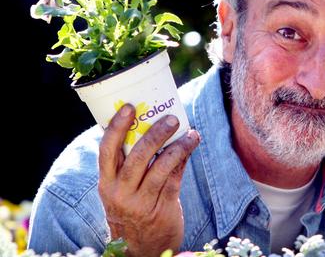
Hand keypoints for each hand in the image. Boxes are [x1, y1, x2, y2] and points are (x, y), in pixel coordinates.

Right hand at [98, 103, 200, 256]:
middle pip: (137, 156)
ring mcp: (141, 202)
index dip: (116, 127)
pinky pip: (175, 178)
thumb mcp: (122, 188)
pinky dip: (184, 158)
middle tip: (171, 118)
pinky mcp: (162, 208)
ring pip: (160, 167)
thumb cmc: (132, 208)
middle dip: (155, 134)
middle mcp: (120, 192)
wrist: (140, 248)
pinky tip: (192, 144)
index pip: (106, 150)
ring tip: (190, 132)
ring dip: (177, 146)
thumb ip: (131, 163)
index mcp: (106, 182)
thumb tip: (154, 125)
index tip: (128, 107)